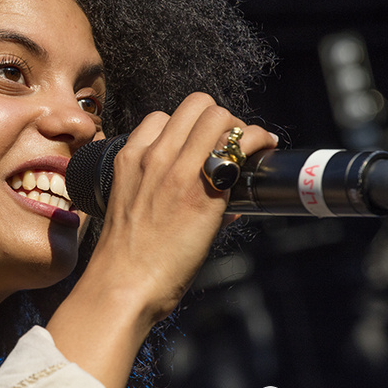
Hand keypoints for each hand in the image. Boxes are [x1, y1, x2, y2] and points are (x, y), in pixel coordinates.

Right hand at [47, 92, 277, 387]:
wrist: (123, 283)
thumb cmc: (126, 255)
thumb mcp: (129, 205)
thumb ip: (155, 186)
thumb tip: (200, 185)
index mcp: (130, 158)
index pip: (163, 117)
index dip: (186, 127)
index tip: (199, 144)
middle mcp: (154, 155)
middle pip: (196, 105)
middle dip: (218, 118)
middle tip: (230, 142)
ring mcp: (179, 170)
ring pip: (218, 115)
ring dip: (238, 127)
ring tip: (248, 147)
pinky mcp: (205, 191)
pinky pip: (239, 144)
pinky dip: (256, 141)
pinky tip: (263, 151)